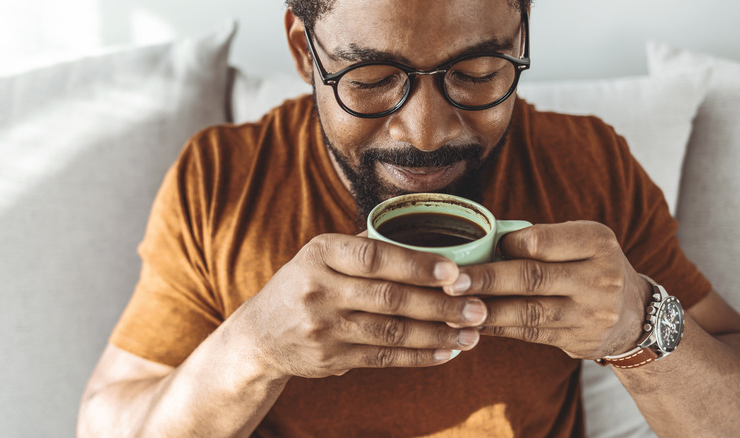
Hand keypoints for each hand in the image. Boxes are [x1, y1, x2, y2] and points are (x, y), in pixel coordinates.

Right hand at [229, 233, 488, 378]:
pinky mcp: (330, 359)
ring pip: (391, 332)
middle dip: (440, 304)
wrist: (260, 335)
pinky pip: (383, 358)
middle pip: (389, 298)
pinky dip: (419, 356)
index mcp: (320, 253)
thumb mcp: (321, 256)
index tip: (455, 271)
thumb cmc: (305, 284)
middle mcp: (318, 289)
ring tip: (472, 333)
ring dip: (437, 334)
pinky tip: (446, 352)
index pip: (374, 257)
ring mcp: (323, 328)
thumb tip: (429, 238)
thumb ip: (364, 248)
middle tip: (479, 308)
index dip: (417, 265)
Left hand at [443, 221, 650, 359]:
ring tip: (452, 307)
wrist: (634, 316)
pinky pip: (529, 334)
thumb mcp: (581, 242)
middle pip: (531, 277)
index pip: (541, 242)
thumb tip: (481, 242)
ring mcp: (590, 313)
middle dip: (486, 280)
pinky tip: (473, 323)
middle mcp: (598, 277)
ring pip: (527, 311)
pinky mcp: (577, 340)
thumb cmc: (590, 266)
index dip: (507, 245)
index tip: (481, 248)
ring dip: (485, 310)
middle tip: (450, 281)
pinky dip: (497, 328)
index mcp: (596, 242)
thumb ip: (541, 240)